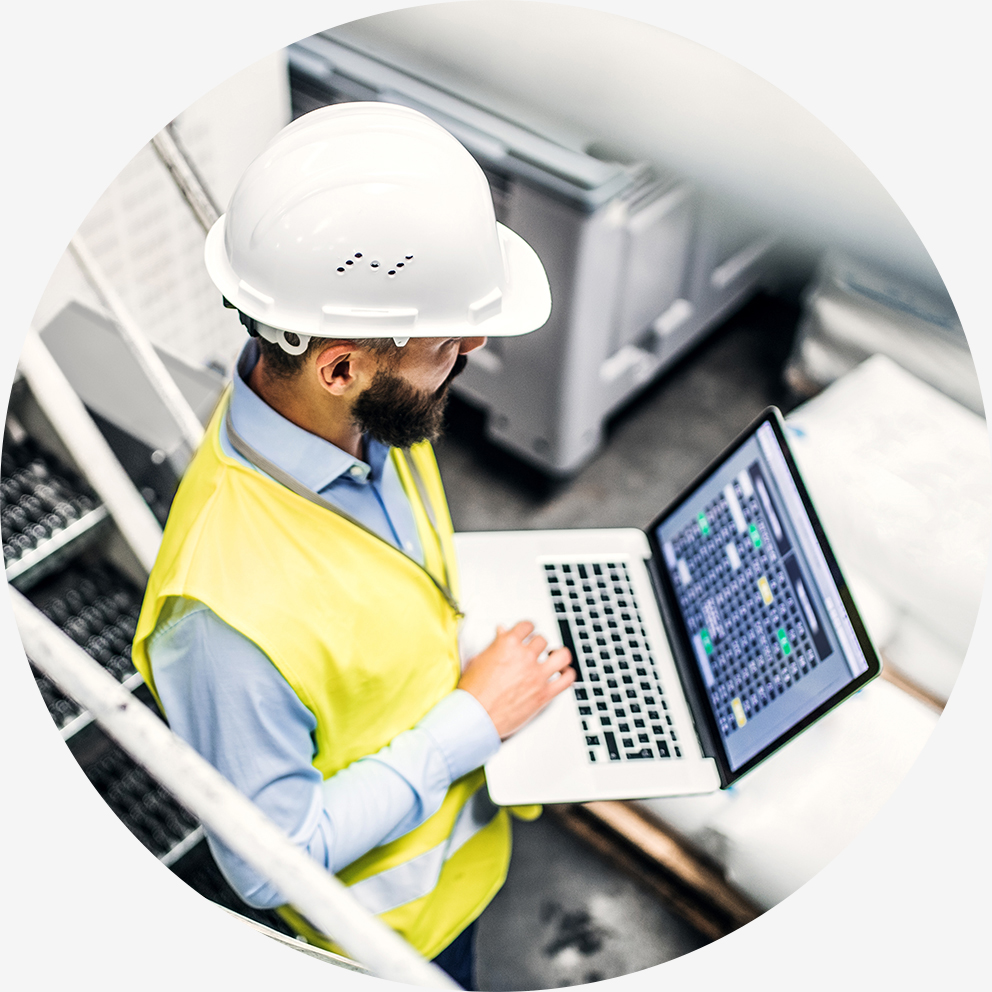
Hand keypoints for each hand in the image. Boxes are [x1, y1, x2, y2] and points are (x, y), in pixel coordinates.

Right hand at [458, 620, 574, 739]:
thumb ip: (494, 645)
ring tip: (555, 657)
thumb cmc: (472, 692)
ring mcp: (537, 675)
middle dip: (538, 644)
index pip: (527, 626)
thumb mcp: (478, 660)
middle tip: (535, 650)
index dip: (528, 629)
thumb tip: (501, 633)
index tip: (528, 632)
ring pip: (562, 655)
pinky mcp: (544, 694)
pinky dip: (568, 674)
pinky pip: (567, 679)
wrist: (474, 717)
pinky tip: (563, 674)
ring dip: (559, 655)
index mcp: (508, 645)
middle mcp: (525, 657)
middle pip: (542, 640)